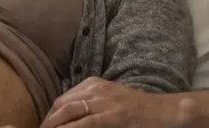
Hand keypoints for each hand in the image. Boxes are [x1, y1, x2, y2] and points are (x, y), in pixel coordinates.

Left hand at [40, 77, 196, 127]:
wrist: (164, 112)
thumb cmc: (138, 110)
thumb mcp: (111, 102)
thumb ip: (92, 106)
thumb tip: (73, 118)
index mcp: (93, 84)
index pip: (62, 100)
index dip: (50, 116)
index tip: (44, 127)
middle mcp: (96, 89)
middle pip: (61, 105)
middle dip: (48, 122)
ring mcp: (104, 101)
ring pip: (69, 112)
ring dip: (54, 125)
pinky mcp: (113, 115)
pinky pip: (85, 123)